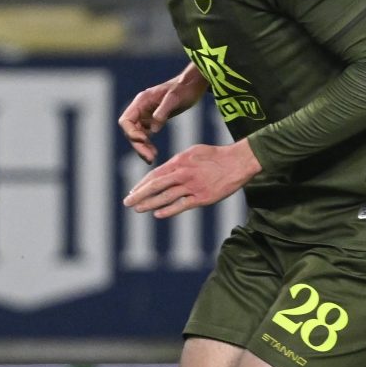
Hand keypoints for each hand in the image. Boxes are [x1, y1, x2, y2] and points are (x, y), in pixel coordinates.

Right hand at [119, 64, 206, 163]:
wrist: (192, 85)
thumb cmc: (184, 89)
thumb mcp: (174, 98)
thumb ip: (162, 112)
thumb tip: (153, 130)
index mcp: (141, 101)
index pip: (126, 120)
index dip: (131, 132)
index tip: (144, 140)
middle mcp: (140, 109)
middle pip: (130, 131)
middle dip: (138, 145)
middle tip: (149, 158)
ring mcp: (145, 115)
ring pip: (137, 135)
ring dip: (142, 148)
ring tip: (152, 159)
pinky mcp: (152, 121)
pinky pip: (145, 136)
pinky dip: (148, 145)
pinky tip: (154, 153)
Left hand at [124, 139, 261, 217]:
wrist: (238, 162)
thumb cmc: (215, 156)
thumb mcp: (193, 152)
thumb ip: (177, 162)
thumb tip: (162, 171)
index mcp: (180, 161)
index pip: (155, 174)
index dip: (142, 184)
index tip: (132, 191)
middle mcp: (184, 173)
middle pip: (156, 185)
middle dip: (139, 195)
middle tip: (127, 202)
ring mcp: (193, 186)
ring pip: (166, 197)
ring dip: (150, 204)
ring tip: (138, 209)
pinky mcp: (202, 197)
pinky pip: (182, 205)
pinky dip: (169, 210)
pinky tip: (158, 214)